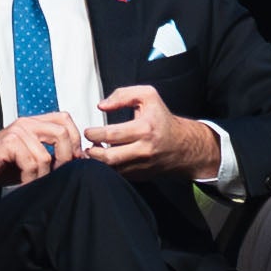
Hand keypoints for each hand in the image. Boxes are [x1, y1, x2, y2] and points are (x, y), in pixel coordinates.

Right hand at [0, 110, 83, 199]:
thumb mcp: (31, 160)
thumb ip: (53, 156)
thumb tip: (81, 162)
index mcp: (33, 123)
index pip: (65, 119)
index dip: (74, 140)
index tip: (73, 161)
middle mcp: (26, 123)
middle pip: (62, 133)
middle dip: (66, 158)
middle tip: (57, 176)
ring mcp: (17, 131)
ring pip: (47, 154)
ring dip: (45, 175)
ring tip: (36, 183)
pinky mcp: (8, 143)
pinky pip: (32, 163)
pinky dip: (32, 178)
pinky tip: (25, 184)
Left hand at [84, 82, 219, 180]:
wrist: (181, 145)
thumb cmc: (162, 119)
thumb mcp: (148, 96)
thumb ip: (123, 95)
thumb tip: (102, 106)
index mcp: (145, 129)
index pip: (111, 134)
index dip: (94, 133)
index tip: (88, 131)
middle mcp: (144, 150)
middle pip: (108, 157)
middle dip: (92, 151)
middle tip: (88, 143)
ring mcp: (142, 165)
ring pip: (111, 168)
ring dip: (97, 161)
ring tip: (94, 150)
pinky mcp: (139, 175)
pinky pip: (117, 174)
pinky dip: (107, 168)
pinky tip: (104, 157)